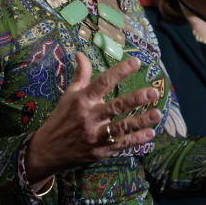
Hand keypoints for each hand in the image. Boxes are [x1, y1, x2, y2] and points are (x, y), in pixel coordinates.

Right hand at [26, 52, 160, 184]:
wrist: (47, 150)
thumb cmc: (61, 118)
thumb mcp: (68, 95)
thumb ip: (81, 75)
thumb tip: (80, 53)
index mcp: (82, 100)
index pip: (103, 81)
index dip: (120, 71)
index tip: (136, 62)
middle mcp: (89, 117)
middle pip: (116, 106)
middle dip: (136, 99)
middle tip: (153, 92)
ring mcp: (95, 135)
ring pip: (122, 127)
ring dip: (141, 121)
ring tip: (158, 113)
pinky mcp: (100, 151)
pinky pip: (121, 145)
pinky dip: (136, 140)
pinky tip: (150, 133)